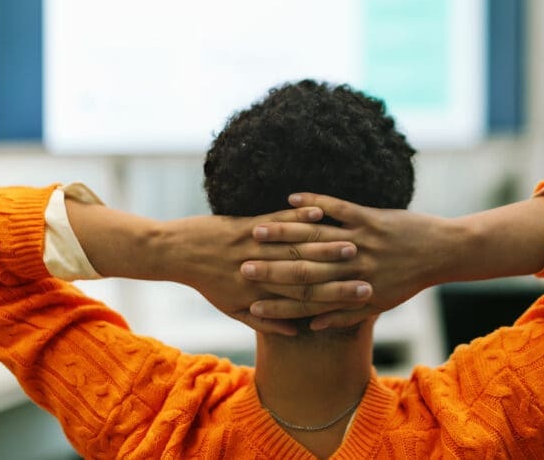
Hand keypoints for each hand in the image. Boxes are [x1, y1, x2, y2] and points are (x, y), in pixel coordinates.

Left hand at [158, 206, 371, 335]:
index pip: (305, 298)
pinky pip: (277, 220)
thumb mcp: (234, 309)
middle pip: (306, 273)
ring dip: (324, 243)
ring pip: (294, 247)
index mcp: (259, 296)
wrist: (177, 254)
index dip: (335, 299)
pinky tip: (318, 213)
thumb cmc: (208, 283)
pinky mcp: (246, 225)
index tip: (363, 296)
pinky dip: (298, 216)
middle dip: (338, 272)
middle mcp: (260, 273)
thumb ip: (266, 322)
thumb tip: (297, 330)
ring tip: (352, 241)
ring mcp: (254, 248)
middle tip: (366, 271)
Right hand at [241, 193, 459, 330]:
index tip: (251, 302)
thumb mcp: (377, 305)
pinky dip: (315, 203)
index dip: (277, 303)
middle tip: (241, 266)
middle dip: (270, 269)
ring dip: (284, 233)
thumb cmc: (408, 280)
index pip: (307, 301)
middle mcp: (354, 268)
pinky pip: (338, 207)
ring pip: (316, 238)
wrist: (442, 253)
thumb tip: (310, 327)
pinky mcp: (370, 217)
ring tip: (256, 231)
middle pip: (305, 270)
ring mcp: (362, 241)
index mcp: (353, 292)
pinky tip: (293, 197)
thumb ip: (343, 316)